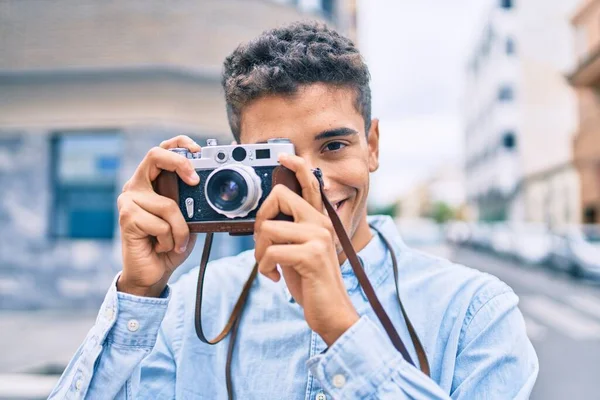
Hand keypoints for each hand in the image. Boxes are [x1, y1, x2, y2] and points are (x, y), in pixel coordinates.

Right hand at [116, 135, 200, 296]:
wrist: (153, 273)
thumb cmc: (170, 244)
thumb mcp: (189, 219)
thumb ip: (193, 201)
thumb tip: (211, 185)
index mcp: (151, 182)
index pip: (162, 150)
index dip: (179, 144)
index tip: (198, 151)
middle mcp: (137, 186)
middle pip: (155, 156)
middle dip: (180, 164)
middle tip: (195, 180)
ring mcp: (129, 201)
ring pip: (169, 204)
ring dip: (180, 229)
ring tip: (175, 241)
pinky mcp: (127, 217)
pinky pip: (162, 224)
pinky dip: (170, 239)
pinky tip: (161, 246)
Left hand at [254, 154, 358, 344]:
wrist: (330, 311)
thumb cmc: (311, 281)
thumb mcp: (299, 251)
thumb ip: (290, 232)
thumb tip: (266, 219)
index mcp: (319, 220)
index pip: (310, 184)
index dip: (296, 167)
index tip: (282, 157)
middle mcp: (321, 223)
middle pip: (278, 197)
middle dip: (260, 222)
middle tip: (264, 245)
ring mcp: (318, 237)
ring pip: (268, 228)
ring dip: (260, 252)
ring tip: (270, 266)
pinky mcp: (311, 255)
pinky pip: (271, 252)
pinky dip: (264, 268)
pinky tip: (275, 277)